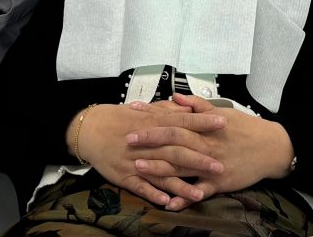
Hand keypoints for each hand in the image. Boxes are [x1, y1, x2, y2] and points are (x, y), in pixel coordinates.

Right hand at [72, 101, 226, 208]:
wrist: (90, 129)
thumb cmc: (120, 118)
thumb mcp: (144, 110)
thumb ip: (167, 110)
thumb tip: (189, 109)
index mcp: (153, 123)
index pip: (183, 121)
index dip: (202, 122)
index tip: (222, 123)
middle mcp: (147, 143)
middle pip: (176, 151)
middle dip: (199, 159)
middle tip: (220, 166)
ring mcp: (136, 161)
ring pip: (161, 174)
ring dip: (181, 185)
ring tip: (200, 194)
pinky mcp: (125, 176)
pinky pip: (141, 187)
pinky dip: (154, 194)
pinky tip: (168, 202)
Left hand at [125, 94, 293, 207]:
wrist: (270, 148)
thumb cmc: (245, 128)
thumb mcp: (222, 111)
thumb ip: (197, 105)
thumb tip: (175, 96)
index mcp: (203, 127)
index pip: (173, 119)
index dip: (152, 116)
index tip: (133, 112)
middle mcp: (205, 145)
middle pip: (173, 141)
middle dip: (149, 141)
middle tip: (128, 140)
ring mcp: (211, 165)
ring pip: (182, 167)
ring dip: (159, 168)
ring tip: (138, 169)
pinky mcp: (219, 183)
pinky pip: (199, 193)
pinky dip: (183, 198)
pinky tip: (168, 203)